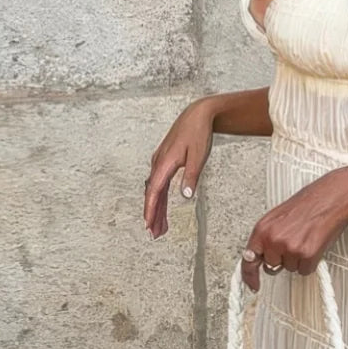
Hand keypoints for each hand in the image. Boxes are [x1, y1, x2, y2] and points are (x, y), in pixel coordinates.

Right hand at [144, 99, 215, 238]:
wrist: (198, 114)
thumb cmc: (198, 133)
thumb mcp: (198, 156)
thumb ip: (191, 176)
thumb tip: (185, 196)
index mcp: (165, 163)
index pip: (155, 191)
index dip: (151, 209)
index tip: (148, 224)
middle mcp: (159, 163)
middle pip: (153, 194)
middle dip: (152, 215)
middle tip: (154, 234)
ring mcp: (161, 162)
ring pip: (156, 190)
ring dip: (157, 208)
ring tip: (159, 227)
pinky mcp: (165, 162)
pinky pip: (160, 184)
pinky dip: (161, 197)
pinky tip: (162, 208)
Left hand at [241, 169, 347, 291]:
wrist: (331, 198)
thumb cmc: (308, 204)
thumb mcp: (277, 217)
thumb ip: (266, 237)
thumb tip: (260, 255)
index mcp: (262, 229)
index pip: (249, 259)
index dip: (249, 275)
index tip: (252, 285)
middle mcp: (273, 240)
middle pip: (272, 266)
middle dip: (281, 259)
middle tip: (293, 242)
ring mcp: (290, 249)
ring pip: (290, 268)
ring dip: (297, 259)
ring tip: (305, 238)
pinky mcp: (307, 256)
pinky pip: (305, 270)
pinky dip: (310, 262)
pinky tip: (313, 244)